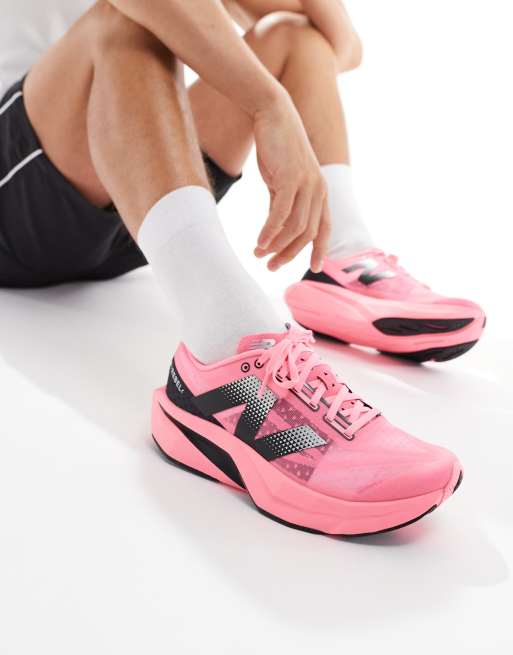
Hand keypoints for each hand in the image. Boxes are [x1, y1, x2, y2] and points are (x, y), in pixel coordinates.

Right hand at [253, 92, 329, 271]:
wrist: (273, 114)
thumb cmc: (276, 148)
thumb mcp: (282, 180)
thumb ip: (283, 204)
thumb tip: (276, 230)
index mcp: (320, 192)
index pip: (324, 228)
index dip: (320, 249)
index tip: (315, 267)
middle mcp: (318, 190)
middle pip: (308, 233)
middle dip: (289, 254)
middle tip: (271, 267)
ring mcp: (307, 184)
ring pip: (295, 227)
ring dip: (277, 246)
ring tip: (259, 255)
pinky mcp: (291, 178)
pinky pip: (281, 213)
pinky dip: (270, 231)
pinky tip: (260, 243)